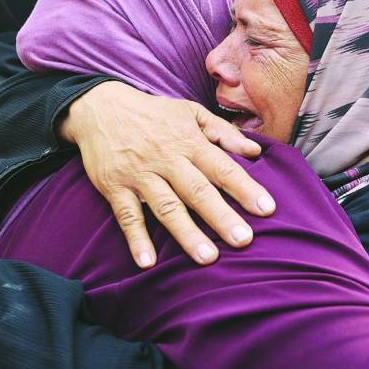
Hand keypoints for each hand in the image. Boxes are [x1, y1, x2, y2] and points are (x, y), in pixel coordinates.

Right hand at [62, 81, 276, 268]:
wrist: (101, 107)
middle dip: (221, 217)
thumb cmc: (154, 114)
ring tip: (207, 258)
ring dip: (186, 233)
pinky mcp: (115, 187)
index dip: (245, 188)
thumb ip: (224, 133)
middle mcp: (167, 159)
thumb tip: (255, 151)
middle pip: (198, 191)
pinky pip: (127, 216)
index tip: (267, 209)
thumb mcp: (191, 112)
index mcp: (189, 142)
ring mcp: (140, 175)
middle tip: (244, 241)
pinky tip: (147, 261)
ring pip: (166, 207)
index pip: (222, 167)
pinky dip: (136, 239)